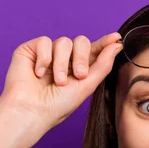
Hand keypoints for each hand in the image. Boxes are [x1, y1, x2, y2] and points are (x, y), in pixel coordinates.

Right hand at [0, 32, 122, 128]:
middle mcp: (64, 59)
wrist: (32, 110)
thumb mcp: (87, 85)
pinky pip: (45, 41)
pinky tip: (38, 74)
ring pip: (64, 41)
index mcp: (79, 68)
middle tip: (79, 76)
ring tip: (57, 82)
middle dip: (83, 58)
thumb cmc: (58, 105)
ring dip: (62, 63)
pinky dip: (44, 58)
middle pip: (81, 42)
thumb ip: (103, 64)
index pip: (93, 50)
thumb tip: (117, 44)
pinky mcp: (31, 50)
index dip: (105, 43)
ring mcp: (48, 54)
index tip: (116, 38)